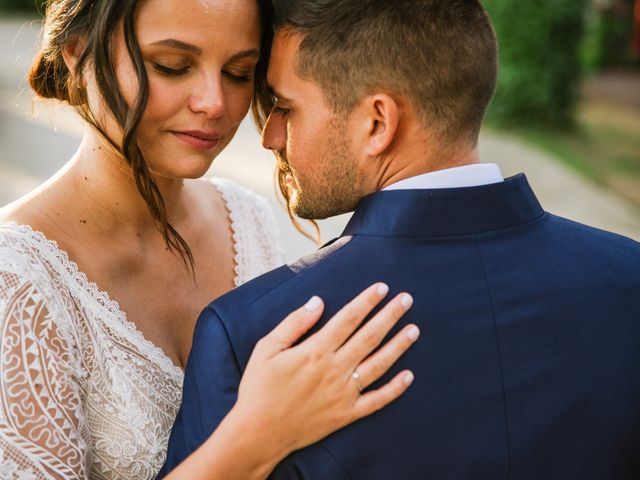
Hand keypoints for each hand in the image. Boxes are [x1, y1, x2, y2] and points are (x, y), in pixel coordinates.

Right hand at [231, 283, 418, 463]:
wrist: (258, 433)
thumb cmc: (259, 388)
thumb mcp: (267, 348)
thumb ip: (295, 323)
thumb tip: (317, 301)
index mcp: (316, 350)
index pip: (348, 318)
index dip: (367, 301)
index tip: (382, 288)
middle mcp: (335, 369)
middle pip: (369, 336)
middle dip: (390, 315)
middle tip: (407, 300)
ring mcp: (344, 393)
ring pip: (379, 364)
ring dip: (398, 346)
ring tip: (414, 329)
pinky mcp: (346, 414)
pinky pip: (377, 400)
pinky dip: (395, 389)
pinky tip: (409, 376)